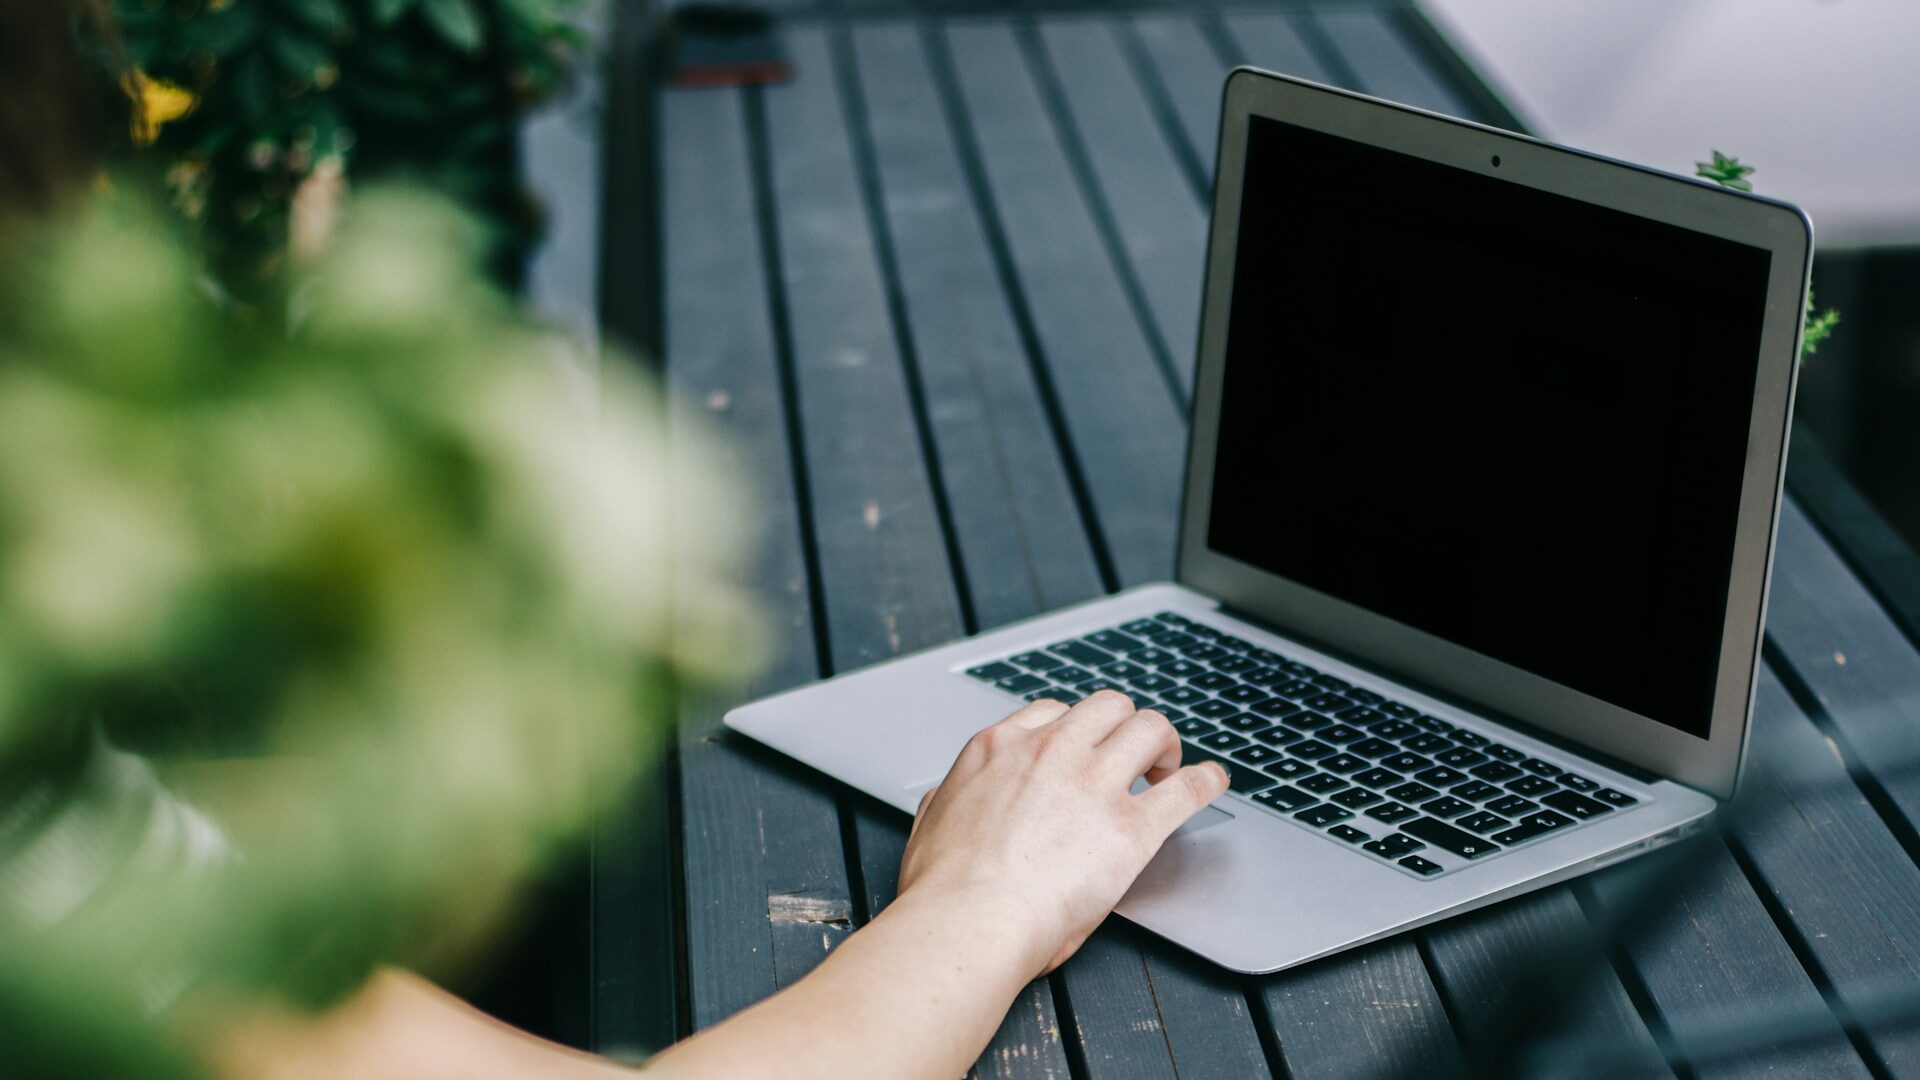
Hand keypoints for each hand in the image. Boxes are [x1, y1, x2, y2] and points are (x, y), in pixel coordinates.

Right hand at [896, 691, 1229, 975]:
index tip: (1085, 748)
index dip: (1076, 731)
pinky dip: (1207, 780)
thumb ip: (948, 799)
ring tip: (1168, 767)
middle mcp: (1052, 752)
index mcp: (1000, 748)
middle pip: (1108, 707)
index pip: (1054, 712)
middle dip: (1124, 726)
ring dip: (1164, 745)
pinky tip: (1214, 781)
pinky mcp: (1132, 827)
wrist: (967, 922)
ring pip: (1150, 729)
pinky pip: (1187, 788)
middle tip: (1132, 755)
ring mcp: (1094, 785)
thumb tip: (946, 797)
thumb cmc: (943, 889)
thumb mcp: (929, 821)